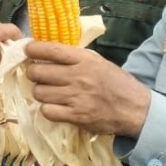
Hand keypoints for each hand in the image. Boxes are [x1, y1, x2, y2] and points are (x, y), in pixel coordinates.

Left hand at [25, 41, 150, 136]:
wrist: (137, 109)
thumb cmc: (116, 83)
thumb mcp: (98, 61)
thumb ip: (74, 57)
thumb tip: (45, 50)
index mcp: (84, 59)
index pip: (49, 49)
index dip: (32, 49)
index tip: (28, 51)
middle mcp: (78, 76)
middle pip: (37, 72)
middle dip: (34, 74)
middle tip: (40, 76)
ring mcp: (77, 97)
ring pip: (39, 92)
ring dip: (40, 92)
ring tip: (48, 92)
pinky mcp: (77, 116)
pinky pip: (47, 111)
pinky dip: (47, 109)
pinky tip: (55, 107)